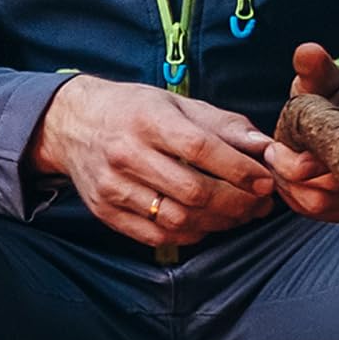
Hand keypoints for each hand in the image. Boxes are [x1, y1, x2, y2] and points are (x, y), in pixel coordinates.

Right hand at [29, 74, 275, 247]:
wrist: (72, 124)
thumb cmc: (133, 111)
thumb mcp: (176, 104)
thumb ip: (223, 125)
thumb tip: (266, 148)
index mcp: (147, 119)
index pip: (201, 149)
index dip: (239, 169)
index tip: (265, 181)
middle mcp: (126, 154)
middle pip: (193, 191)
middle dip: (237, 203)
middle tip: (259, 204)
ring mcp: (112, 187)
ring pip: (177, 219)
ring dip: (218, 223)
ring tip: (239, 215)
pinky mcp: (105, 212)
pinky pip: (157, 235)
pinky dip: (190, 234)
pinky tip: (206, 223)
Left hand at [263, 43, 338, 222]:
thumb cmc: (333, 93)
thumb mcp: (323, 75)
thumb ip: (314, 67)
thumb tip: (306, 52)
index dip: (307, 155)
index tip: (278, 145)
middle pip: (333, 183)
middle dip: (291, 173)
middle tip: (271, 156)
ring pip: (326, 204)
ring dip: (291, 190)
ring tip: (276, 168)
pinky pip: (327, 215)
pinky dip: (299, 203)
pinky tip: (288, 184)